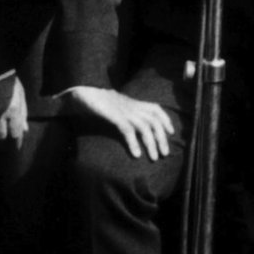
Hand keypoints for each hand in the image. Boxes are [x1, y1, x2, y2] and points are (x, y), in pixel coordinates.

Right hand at [0, 74, 27, 144]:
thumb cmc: (7, 80)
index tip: (16, 146)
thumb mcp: (20, 93)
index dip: (16, 142)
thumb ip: (23, 112)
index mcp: (12, 107)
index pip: (15, 132)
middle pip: (0, 136)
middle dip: (3, 141)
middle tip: (5, 145)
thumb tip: (24, 129)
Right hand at [59, 86, 175, 159]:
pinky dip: (133, 142)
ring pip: (144, 127)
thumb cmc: (98, 104)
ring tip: (154, 157)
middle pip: (154, 121)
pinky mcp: (114, 116)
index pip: (156, 109)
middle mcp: (132, 106)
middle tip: (165, 154)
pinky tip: (136, 154)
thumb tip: (133, 129)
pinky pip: (127, 130)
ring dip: (151, 143)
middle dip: (161, 138)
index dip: (166, 120)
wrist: (81, 96)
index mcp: (134, 103)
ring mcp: (124, 111)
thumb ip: (126, 115)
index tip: (171, 133)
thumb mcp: (117, 108)